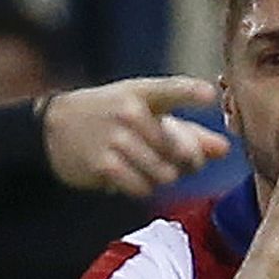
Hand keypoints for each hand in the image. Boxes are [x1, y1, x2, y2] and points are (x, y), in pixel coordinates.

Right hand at [42, 76, 230, 195]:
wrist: (54, 129)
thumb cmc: (110, 116)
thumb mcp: (143, 112)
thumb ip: (187, 131)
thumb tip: (224, 149)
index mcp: (142, 94)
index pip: (170, 90)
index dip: (190, 92)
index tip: (209, 95)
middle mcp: (128, 113)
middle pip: (179, 153)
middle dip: (184, 164)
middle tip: (176, 164)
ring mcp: (115, 139)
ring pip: (163, 175)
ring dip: (161, 178)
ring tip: (145, 167)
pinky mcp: (104, 164)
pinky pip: (142, 188)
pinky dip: (141, 188)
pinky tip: (129, 176)